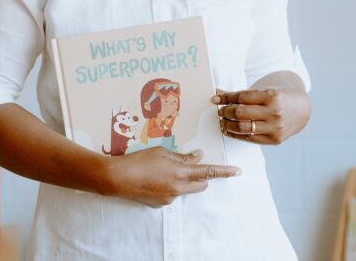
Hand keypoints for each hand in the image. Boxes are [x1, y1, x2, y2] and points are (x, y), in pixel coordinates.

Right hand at [102, 148, 240, 207]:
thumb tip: (197, 156)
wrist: (117, 179)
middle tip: (189, 164)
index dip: (225, 172)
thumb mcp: (162, 152)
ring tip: (162, 169)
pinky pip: (171, 194)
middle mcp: (179, 188)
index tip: (238, 171)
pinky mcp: (159, 204)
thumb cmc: (139, 160)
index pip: (208, 172)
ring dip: (183, 180)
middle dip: (200, 176)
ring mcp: (169, 198)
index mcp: (181, 173)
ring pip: (185, 189)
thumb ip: (182, 156)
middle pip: (200, 184)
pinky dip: (169, 186)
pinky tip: (154, 178)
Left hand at [214, 82, 310, 144]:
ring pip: (243, 128)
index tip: (216, 98)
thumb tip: (218, 93)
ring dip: (227, 124)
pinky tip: (229, 130)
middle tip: (220, 110)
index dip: (226, 97)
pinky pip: (249, 139)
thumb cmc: (279, 97)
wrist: (301, 110)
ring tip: (222, 120)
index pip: (242, 97)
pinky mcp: (274, 140)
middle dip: (226, 111)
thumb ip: (242, 94)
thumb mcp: (264, 90)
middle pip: (240, 113)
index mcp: (272, 96)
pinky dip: (235, 135)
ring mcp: (275, 128)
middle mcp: (274, 112)